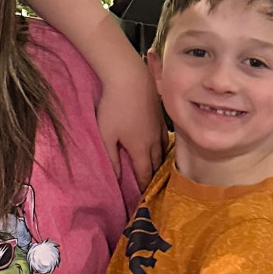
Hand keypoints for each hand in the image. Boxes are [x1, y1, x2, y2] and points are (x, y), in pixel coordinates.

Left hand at [96, 70, 164, 189]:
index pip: (144, 173)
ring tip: (157, 171)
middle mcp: (153, 141)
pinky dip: (165, 148)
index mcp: (140, 148)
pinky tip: (162, 147)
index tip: (142, 195)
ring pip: (164, 151)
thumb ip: (111, 158)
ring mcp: (159, 128)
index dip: (143, 185)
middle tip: (150, 186)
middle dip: (153, 176)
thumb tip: (117, 178)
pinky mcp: (161, 116)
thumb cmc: (114, 107)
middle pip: (156, 164)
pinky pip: (166, 138)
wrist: (129, 78)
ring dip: (160, 163)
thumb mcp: (106, 135)